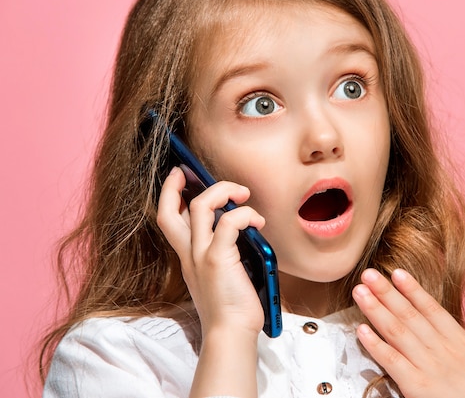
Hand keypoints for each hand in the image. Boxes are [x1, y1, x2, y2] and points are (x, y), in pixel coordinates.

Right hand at [157, 166, 264, 336]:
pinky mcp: (218, 259)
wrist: (231, 333)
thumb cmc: (232, 307)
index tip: (178, 179)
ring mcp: (201, 256)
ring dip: (222, 191)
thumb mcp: (220, 274)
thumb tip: (241, 226)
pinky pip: (228, 223)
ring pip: (200, 207)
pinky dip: (244, 214)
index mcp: (188, 258)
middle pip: (170, 211)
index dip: (169, 196)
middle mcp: (189, 255)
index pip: (167, 221)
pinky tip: (258, 221)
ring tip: (242, 193)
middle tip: (189, 170)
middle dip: (175, 185)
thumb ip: (223, 250)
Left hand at [352, 268, 464, 397]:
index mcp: (459, 341)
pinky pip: (392, 362)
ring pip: (397, 332)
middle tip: (368, 274)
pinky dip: (375, 345)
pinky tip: (361, 331)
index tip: (397, 272)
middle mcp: (441, 348)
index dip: (413, 289)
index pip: (431, 309)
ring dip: (376, 311)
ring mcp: (428, 366)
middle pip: (409, 314)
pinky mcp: (417, 386)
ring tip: (360, 293)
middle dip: (387, 293)